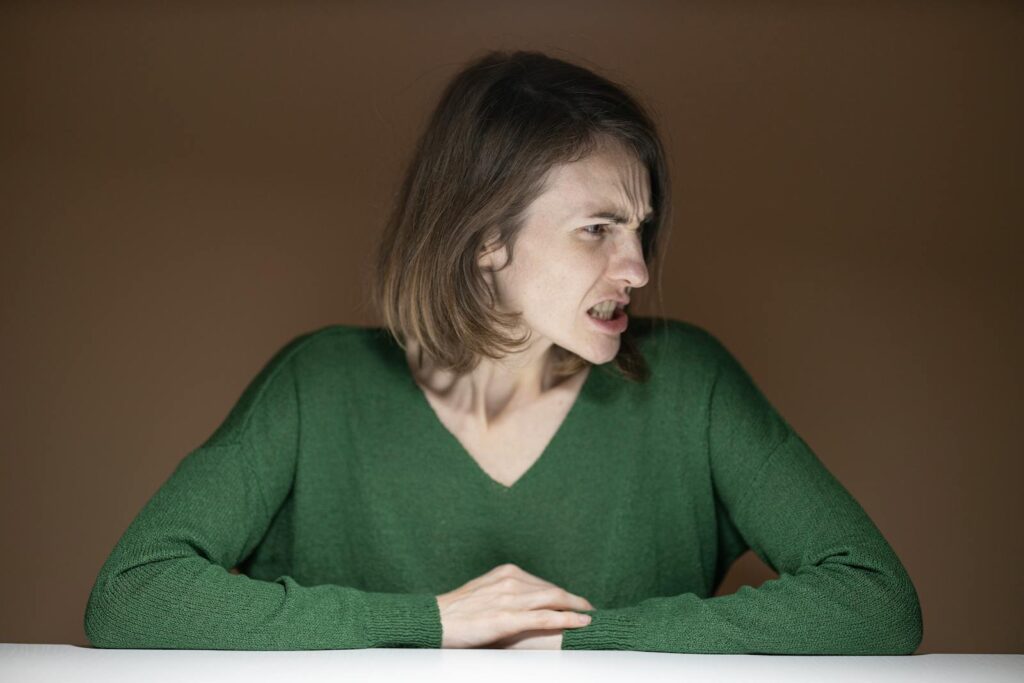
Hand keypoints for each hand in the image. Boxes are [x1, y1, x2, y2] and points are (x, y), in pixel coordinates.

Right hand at [435, 563, 594, 648]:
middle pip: (553, 590)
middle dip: (575, 600)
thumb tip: (521, 602)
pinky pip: (545, 617)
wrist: (435, 620)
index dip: (562, 594)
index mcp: (506, 572)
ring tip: (592, 616)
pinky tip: (583, 622)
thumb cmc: (457, 611)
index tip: (574, 602)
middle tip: (590, 609)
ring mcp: (510, 599)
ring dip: (577, 608)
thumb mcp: (484, 593)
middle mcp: (511, 580)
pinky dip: (567, 619)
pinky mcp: (507, 618)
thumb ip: (504, 593)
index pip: (543, 583)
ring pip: (554, 600)